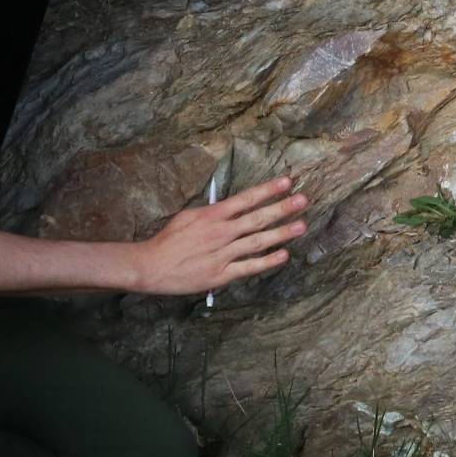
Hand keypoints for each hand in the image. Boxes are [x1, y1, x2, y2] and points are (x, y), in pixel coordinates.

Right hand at [133, 175, 306, 296]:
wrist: (152, 266)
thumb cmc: (169, 240)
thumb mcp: (188, 216)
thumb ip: (213, 212)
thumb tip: (231, 206)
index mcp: (212, 215)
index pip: (246, 199)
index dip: (268, 190)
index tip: (287, 182)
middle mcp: (221, 232)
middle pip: (257, 218)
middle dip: (282, 208)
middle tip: (304, 200)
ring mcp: (223, 254)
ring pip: (257, 241)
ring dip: (281, 233)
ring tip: (301, 225)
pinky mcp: (222, 274)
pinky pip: (249, 267)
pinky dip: (267, 261)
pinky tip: (283, 255)